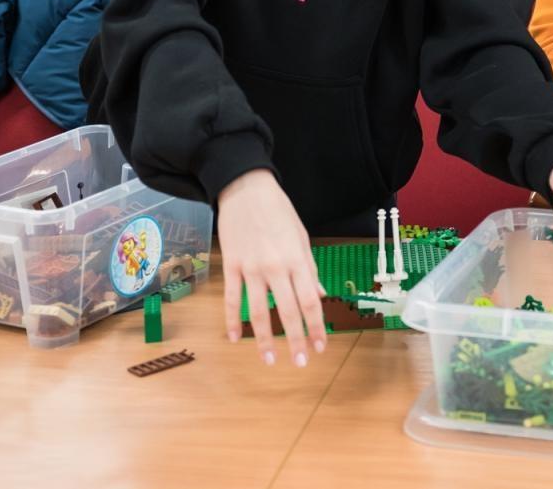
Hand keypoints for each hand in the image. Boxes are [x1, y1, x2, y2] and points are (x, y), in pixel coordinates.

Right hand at [216, 170, 326, 367]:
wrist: (246, 189)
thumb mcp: (301, 237)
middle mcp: (276, 267)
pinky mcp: (232, 266)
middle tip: (301, 362)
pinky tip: (234, 339)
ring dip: (263, 338)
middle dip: (296, 340)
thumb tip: (320, 293)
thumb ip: (309, 268)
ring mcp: (251, 268)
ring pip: (258, 311)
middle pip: (287, 311)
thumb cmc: (279, 212)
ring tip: (268, 360)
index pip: (310, 301)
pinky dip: (231, 321)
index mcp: (297, 260)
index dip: (316, 326)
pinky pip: (232, 299)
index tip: (321, 346)